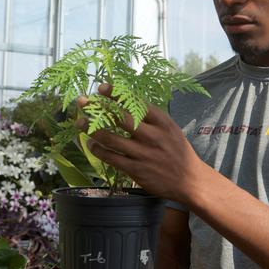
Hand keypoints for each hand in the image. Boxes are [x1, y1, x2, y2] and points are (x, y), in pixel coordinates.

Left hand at [82, 83, 207, 203]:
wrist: (190, 181)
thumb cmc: (179, 152)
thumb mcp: (171, 129)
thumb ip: (152, 118)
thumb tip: (128, 104)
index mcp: (162, 122)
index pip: (136, 103)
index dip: (116, 94)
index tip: (101, 87)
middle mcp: (152, 136)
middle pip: (120, 118)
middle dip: (98, 108)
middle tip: (81, 101)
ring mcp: (143, 153)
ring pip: (111, 138)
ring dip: (91, 129)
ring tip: (79, 122)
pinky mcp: (136, 170)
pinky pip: (111, 157)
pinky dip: (98, 150)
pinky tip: (90, 144)